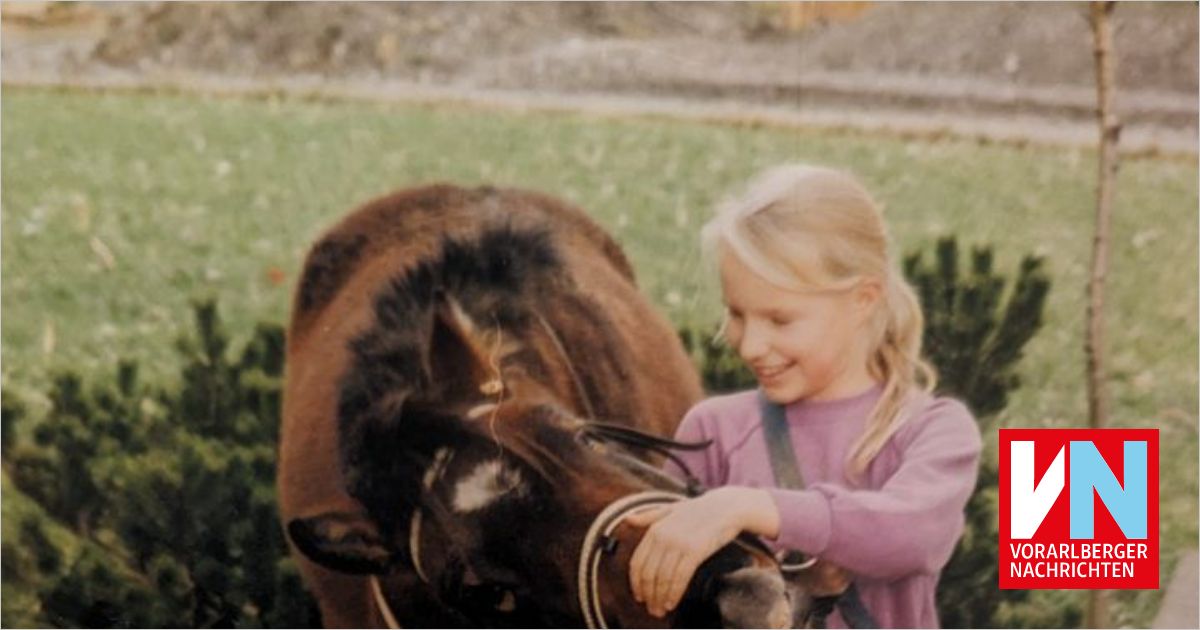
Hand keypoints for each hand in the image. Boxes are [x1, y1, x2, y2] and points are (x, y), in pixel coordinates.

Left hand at [625, 487, 777, 617]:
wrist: (726, 507)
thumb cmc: (698, 510)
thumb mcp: (669, 509)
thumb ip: (648, 516)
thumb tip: (627, 520)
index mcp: (654, 529)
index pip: (637, 563)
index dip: (635, 583)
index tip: (639, 596)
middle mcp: (663, 537)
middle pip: (648, 574)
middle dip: (648, 595)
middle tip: (651, 609)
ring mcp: (679, 543)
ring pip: (662, 578)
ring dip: (660, 598)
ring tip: (661, 610)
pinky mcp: (695, 551)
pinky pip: (679, 577)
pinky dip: (674, 593)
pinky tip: (672, 603)